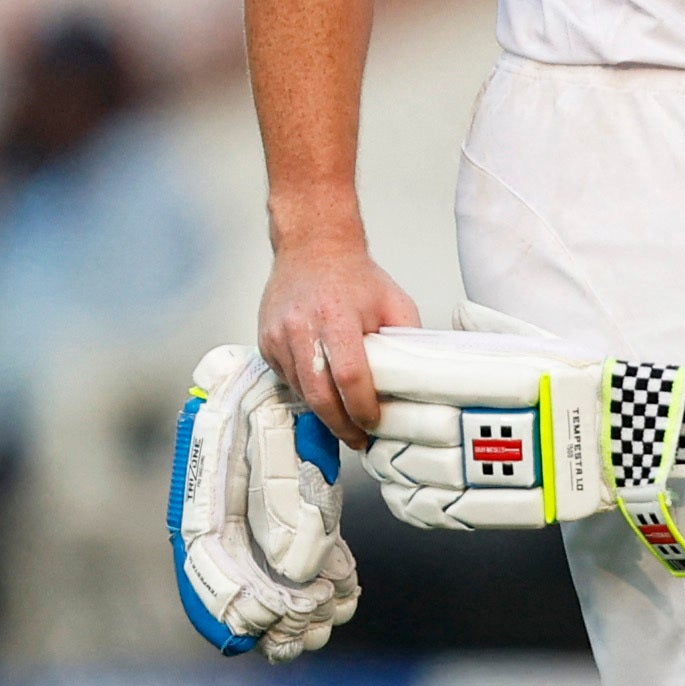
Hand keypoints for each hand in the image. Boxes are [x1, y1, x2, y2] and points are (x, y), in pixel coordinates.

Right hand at [257, 234, 418, 450]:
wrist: (312, 246)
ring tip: (344, 418)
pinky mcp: (266, 342)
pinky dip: (305, 391)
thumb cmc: (353, 275)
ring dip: (323, 412)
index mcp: (337, 316)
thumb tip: (418, 380)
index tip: (373, 422)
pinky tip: (322, 388)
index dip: (362, 407)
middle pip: (319, 395)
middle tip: (358, 438)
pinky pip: (286, 380)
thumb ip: (405, 341)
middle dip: (341, 426)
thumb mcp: (394, 301)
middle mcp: (302, 327)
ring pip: (301, 392)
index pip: (349, 376)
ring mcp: (278, 336)